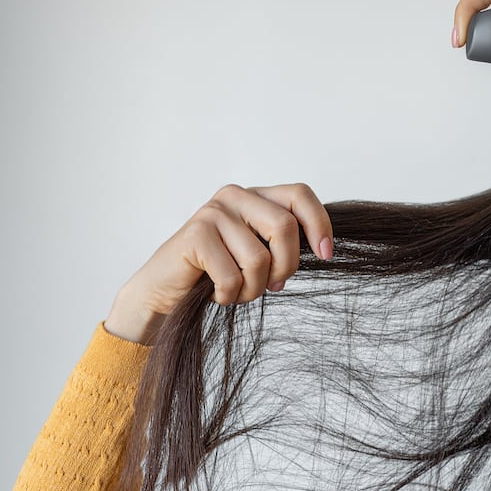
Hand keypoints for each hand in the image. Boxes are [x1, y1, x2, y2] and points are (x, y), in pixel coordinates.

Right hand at [104, 183, 333, 344]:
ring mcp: (213, 212)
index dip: (319, 223)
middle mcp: (235, 196)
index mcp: (256, 197)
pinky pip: (232, 275)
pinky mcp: (195, 235)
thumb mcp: (258, 254)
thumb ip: (283, 243)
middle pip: (285, 227)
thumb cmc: (217, 274)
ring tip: (237, 292)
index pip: (300, 194)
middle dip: (286, 266)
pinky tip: (217, 295)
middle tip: (274, 286)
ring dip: (254, 289)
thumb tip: (322, 247)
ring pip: (259, 258)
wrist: (164, 292)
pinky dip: (230, 295)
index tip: (326, 254)